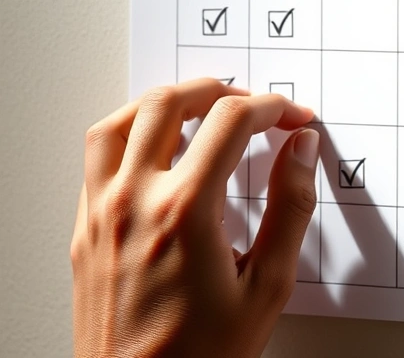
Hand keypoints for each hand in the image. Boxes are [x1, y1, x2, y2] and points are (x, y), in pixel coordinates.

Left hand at [70, 79, 318, 357]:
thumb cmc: (201, 355)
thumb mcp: (268, 284)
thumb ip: (291, 206)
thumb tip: (301, 150)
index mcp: (185, 211)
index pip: (232, 122)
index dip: (273, 108)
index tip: (292, 118)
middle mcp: (135, 202)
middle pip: (171, 103)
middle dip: (220, 89)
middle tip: (251, 102)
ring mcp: (101, 213)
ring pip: (122, 120)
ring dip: (166, 101)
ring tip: (199, 107)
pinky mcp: (84, 230)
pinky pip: (97, 156)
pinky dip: (129, 132)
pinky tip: (155, 147)